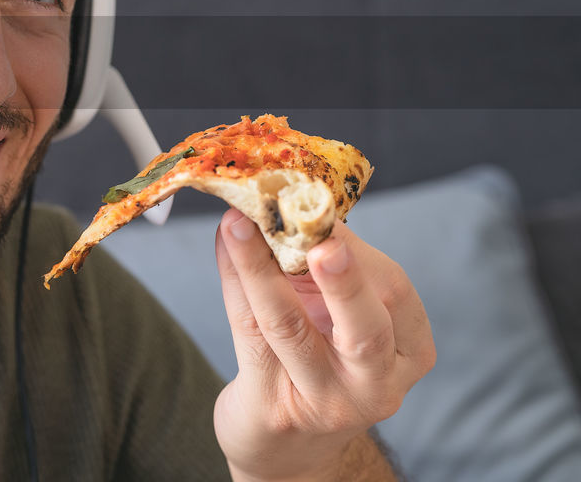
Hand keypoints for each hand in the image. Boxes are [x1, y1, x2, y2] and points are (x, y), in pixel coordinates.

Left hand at [212, 210, 435, 481]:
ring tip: (239, 224)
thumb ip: (317, 262)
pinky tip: (224, 246)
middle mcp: (378, 383)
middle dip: (344, 281)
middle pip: (365, 329)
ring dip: (260, 266)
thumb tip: (286, 193)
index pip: (392, 293)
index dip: (356, 249)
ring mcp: (328, 402)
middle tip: (322, 241)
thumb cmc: (314, 358)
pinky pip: (250, 335)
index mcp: (409, 348)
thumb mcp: (334, 312)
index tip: (321, 201)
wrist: (287, 441)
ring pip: (291, 327)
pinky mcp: (276, 408)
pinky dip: (234, 281)